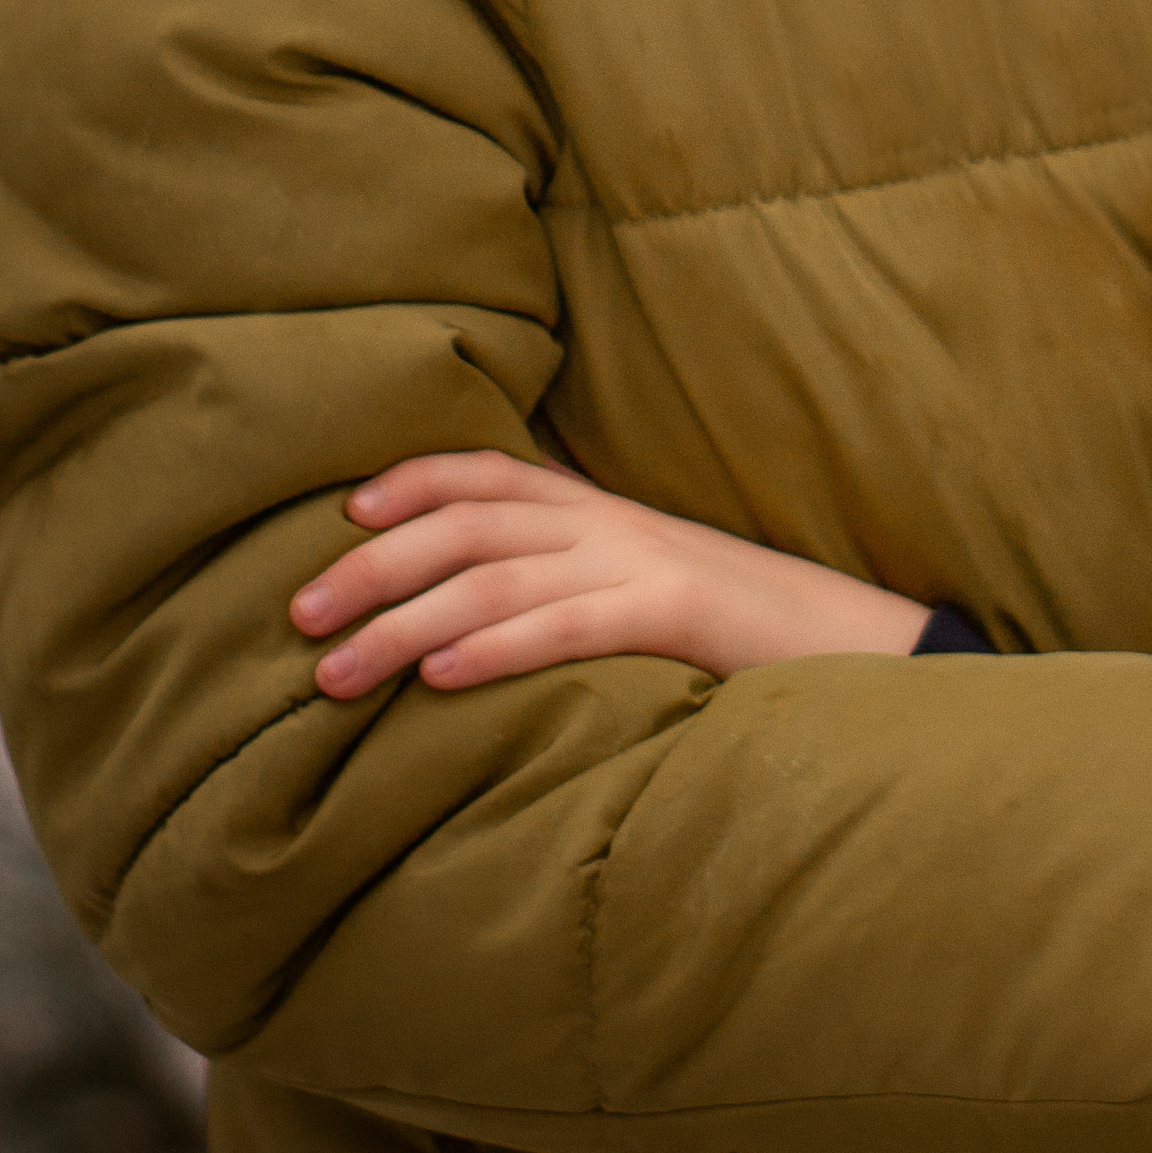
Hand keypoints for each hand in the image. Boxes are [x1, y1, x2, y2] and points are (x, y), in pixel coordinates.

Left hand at [290, 451, 930, 697]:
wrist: (855, 643)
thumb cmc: (735, 631)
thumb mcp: (641, 588)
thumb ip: (568, 582)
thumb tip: (469, 617)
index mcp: (599, 508)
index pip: (488, 472)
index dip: (410, 482)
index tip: (341, 514)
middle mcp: (609, 521)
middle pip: (469, 524)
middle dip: (373, 566)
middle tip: (296, 614)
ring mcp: (643, 562)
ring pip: (498, 579)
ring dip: (403, 623)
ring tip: (334, 672)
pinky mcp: (676, 614)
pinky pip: (569, 625)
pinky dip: (496, 650)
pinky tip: (440, 680)